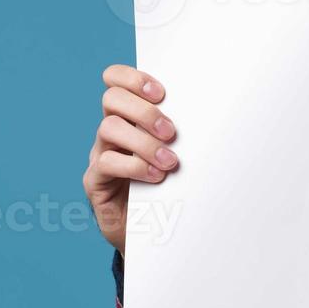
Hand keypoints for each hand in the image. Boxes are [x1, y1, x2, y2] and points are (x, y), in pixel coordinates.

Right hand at [82, 64, 178, 253]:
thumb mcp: (178, 151)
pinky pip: (106, 163)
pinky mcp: (95, 181)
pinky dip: (134, 167)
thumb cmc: (170, 185)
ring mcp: (100, 154)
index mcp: (129, 116)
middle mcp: (112, 131)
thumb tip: (214, 115)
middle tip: (170, 132)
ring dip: (143, 142)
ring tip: (169, 161)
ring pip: (109, 128)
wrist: (153, 229)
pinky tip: (156, 176)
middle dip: (144, 112)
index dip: (134, 78)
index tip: (162, 94)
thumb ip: (182, 132)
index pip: (116, 79)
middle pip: (112, 99)